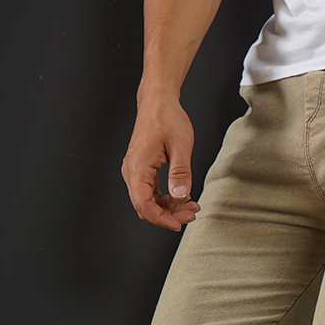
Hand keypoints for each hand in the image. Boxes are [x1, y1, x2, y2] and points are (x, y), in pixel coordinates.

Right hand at [120, 84, 202, 231]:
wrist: (158, 101)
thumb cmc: (167, 118)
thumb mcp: (181, 145)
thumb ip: (181, 172)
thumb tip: (181, 196)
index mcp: (138, 167)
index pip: (144, 205)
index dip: (161, 219)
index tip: (180, 223)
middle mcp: (132, 172)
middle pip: (145, 207)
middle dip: (169, 215)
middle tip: (192, 213)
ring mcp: (135, 172)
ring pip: (149, 202)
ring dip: (169, 209)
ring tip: (191, 206)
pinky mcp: (142, 170)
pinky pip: (151, 193)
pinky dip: (166, 199)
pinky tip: (183, 197)